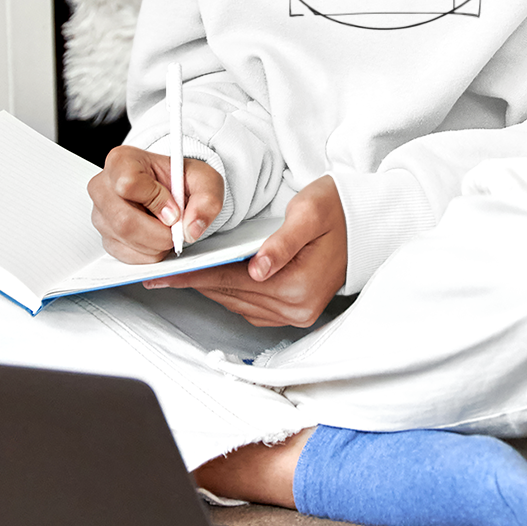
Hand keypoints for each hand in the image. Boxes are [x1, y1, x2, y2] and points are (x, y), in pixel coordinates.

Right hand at [87, 145, 223, 262]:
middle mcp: (104, 187)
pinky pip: (127, 255)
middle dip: (158, 232)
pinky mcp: (106, 238)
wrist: (173, 191)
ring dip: (156, 244)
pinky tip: (156, 237)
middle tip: (175, 227)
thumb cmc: (181, 180)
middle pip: (124, 221)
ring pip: (125, 241)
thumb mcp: (204, 179)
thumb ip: (206, 199)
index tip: (174, 208)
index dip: (156, 201)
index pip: (128, 184)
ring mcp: (100, 214)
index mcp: (122, 161)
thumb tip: (191, 228)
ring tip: (166, 229)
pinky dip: (149, 253)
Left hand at [145, 175, 346, 328]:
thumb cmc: (337, 211)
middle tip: (160, 275)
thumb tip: (259, 269)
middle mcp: (297, 309)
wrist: (366, 223)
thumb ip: (281, 243)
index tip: (165, 275)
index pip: (234, 282)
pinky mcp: (293, 311)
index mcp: (299, 287)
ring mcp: (296, 314)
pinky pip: (250, 306)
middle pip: (232, 296)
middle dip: (195, 284)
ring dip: (208, 289)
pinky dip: (228, 293)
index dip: (195, 276)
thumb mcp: (308, 214)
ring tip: (178, 276)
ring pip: (237, 304)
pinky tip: (210, 279)